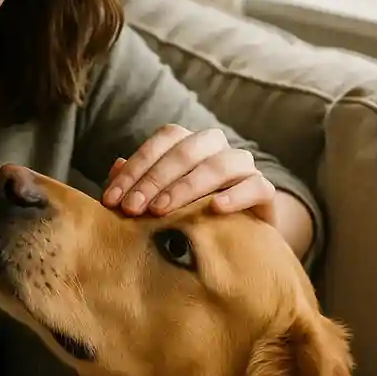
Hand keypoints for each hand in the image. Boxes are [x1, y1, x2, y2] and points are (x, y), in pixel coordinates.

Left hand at [102, 124, 275, 221]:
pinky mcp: (264, 192)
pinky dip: (236, 195)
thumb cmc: (188, 214)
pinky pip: (256, 186)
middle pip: (188, 149)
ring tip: (162, 211)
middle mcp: (217, 148)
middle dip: (154, 179)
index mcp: (190, 143)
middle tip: (132, 208)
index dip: (136, 167)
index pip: (164, 139)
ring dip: (187, 186)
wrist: (237, 236)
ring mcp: (243, 168)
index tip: (112, 199)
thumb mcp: (158, 200)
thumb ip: (137, 184)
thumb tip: (115, 167)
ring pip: (221, 164)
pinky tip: (215, 209)